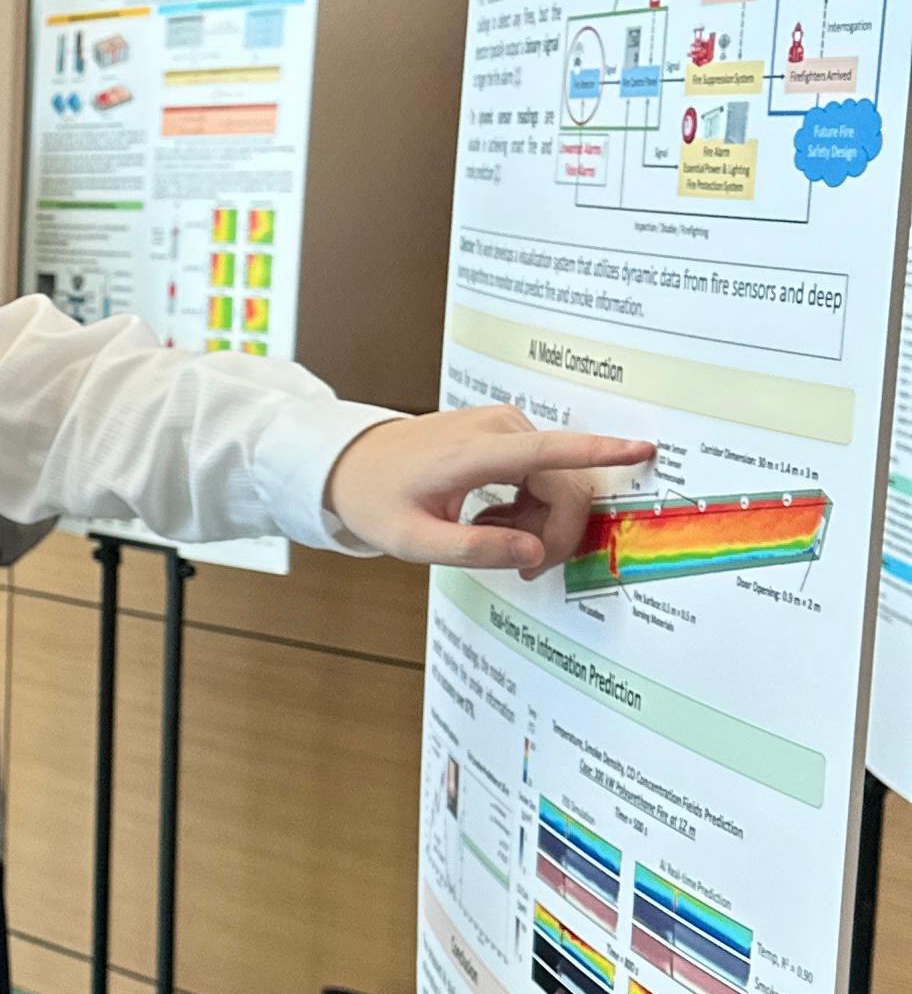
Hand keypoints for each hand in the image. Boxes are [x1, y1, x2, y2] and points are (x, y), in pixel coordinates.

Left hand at [322, 408, 654, 576]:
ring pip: (556, 482)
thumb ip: (473, 550)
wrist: (351, 463)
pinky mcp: (507, 431)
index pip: (546, 452)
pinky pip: (543, 473)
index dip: (598, 452)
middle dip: (553, 533)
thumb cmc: (376, 499)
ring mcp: (503, 425)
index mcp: (471, 452)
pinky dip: (529, 504)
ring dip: (537, 521)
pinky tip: (493, 517)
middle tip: (522, 567)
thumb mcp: (412, 541)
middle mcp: (495, 429)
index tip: (641, 448)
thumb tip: (533, 553)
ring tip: (488, 533)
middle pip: (561, 485)